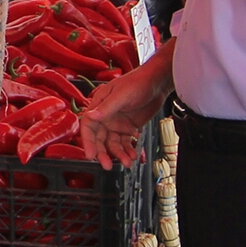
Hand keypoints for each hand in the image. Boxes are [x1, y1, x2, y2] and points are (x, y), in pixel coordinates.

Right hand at [78, 55, 169, 169]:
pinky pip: (125, 143)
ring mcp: (117, 123)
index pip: (88, 126)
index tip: (90, 155)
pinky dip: (128, 150)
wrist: (157, 83)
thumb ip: (106, 108)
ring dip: (117, 154)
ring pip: (112, 143)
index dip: (87, 141)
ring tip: (126, 162)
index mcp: (99, 106)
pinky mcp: (128, 128)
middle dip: (102, 152)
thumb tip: (91, 117)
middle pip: (99, 139)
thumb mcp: (121, 95)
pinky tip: (133, 156)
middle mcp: (106, 116)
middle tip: (107, 165)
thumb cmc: (137, 82)